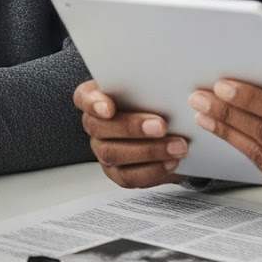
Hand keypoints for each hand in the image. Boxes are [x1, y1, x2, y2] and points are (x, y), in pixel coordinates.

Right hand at [74, 80, 188, 188]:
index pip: (84, 98)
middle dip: (132, 128)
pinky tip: (171, 161)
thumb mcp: (152, 88)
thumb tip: (167, 89)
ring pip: (114, 154)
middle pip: (100, 128)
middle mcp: (95, 125)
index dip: (93, 103)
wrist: (170, 128)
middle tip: (161, 126)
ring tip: (177, 146)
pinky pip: (128, 176)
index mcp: (96, 98)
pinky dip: (152, 170)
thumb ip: (151, 85)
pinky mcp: (117, 173)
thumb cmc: (155, 101)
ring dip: (149, 151)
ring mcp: (103, 150)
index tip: (109, 108)